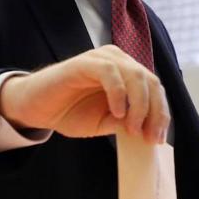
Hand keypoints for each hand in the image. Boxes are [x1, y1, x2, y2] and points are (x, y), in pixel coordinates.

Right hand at [0, 45, 169, 143]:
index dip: (161, 114)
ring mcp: (103, 59)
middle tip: (148, 137)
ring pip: (135, 75)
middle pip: (151, 82)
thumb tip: (149, 131)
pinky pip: (110, 72)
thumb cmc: (70, 112)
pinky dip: (118, 94)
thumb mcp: (104, 123)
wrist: (37, 108)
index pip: (155, 89)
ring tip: (132, 128)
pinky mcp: (85, 62)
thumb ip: (126, 122)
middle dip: (154, 112)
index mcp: (128, 74)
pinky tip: (117, 114)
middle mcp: (119, 61)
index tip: (158, 139)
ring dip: (139, 105)